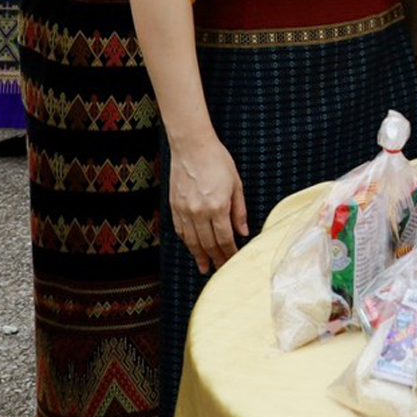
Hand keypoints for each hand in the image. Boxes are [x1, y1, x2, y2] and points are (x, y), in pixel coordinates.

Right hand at [169, 135, 249, 273]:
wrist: (192, 147)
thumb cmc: (218, 161)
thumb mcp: (236, 184)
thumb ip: (239, 210)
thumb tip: (243, 232)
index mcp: (217, 206)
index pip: (224, 238)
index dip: (229, 252)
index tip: (233, 262)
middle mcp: (198, 212)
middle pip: (207, 243)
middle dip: (215, 258)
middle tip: (219, 270)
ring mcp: (183, 210)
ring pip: (191, 240)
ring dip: (198, 255)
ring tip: (204, 267)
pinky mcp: (173, 206)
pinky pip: (180, 229)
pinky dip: (186, 241)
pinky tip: (191, 248)